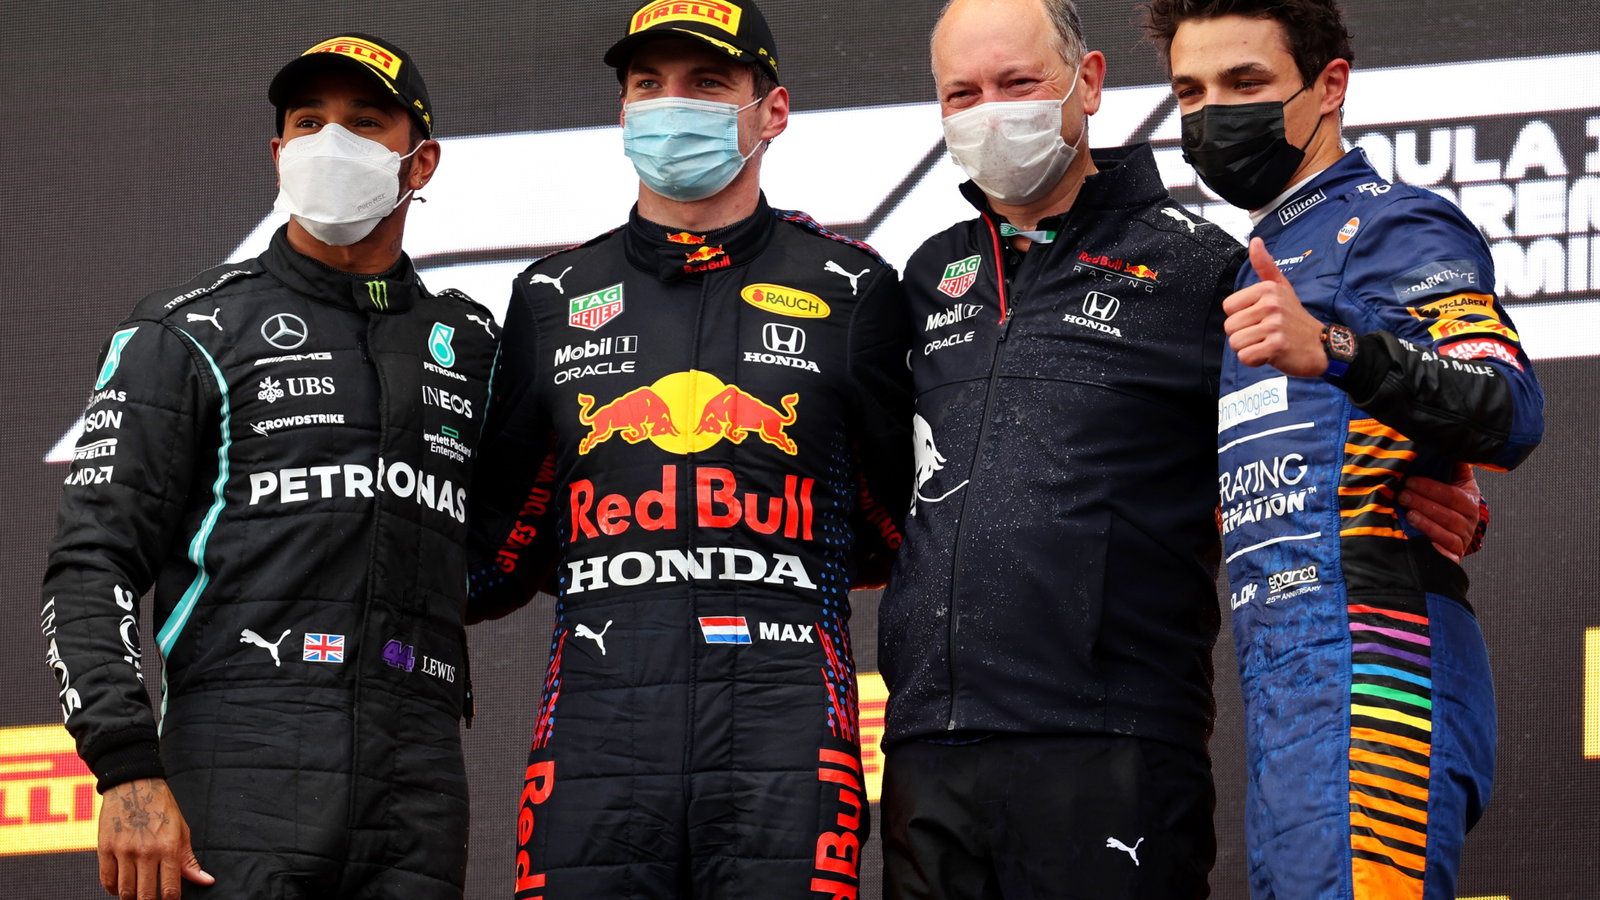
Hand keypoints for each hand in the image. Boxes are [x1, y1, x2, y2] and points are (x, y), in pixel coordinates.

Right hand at [98, 778, 213, 898]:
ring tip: (137, 893)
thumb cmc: (161, 809)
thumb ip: (190, 861)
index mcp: (169, 848)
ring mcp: (124, 851)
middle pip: (145, 895)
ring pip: (125, 891)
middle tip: (152, 899)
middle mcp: (146, 852)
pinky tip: (120, 887)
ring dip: (131, 897)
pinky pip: (107, 881)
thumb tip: (206, 881)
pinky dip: (113, 889)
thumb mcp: (181, 831)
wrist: (134, 784)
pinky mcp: (105, 849)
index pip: (170, 889)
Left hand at [1223, 238, 1329, 374]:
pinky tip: (1271, 354)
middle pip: (1229, 326)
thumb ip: (1265, 266)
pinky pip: (1246, 357)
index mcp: (1267, 289)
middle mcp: (1271, 304)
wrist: (1322, 345)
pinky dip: (1255, 360)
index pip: (1228, 307)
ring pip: (1235, 343)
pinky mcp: (1276, 346)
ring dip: (1249, 348)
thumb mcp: (1282, 288)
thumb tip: (1255, 241)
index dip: (1240, 317)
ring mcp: (1274, 325)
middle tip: (1265, 333)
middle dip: (1244, 335)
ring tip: (1268, 342)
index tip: (1260, 318)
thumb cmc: (1295, 318)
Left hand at [1399, 463, 1481, 562]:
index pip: (1453, 494)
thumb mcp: (1454, 482)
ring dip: (1426, 522)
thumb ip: (1453, 465)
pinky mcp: (1453, 555)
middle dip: (1423, 503)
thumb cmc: (1447, 502)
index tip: (1410, 481)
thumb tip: (1447, 441)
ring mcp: (1462, 540)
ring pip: (1446, 532)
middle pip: (1448, 513)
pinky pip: (1445, 551)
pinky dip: (1433, 545)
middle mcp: (1470, 522)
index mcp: (1470, 501)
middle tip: (1402, 494)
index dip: (1431, 488)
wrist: (1451, 533)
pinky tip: (1417, 538)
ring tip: (1407, 514)